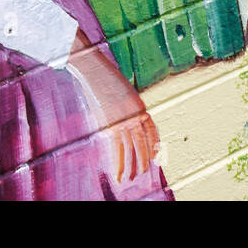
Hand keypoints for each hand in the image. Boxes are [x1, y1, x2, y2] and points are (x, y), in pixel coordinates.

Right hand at [69, 30, 161, 182]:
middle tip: (140, 173)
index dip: (154, 145)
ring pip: (133, 149)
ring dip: (132, 167)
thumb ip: (121, 103)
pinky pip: (119, 150)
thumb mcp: (116, 89)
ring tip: (130, 179)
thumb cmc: (101, 76)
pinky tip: (118, 174)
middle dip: (143, 160)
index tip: (155, 156)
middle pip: (144, 142)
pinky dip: (119, 164)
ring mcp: (125, 118)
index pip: (152, 129)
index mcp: (139, 104)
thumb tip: (117, 112)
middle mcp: (136, 113)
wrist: (93, 68)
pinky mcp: (113, 123)